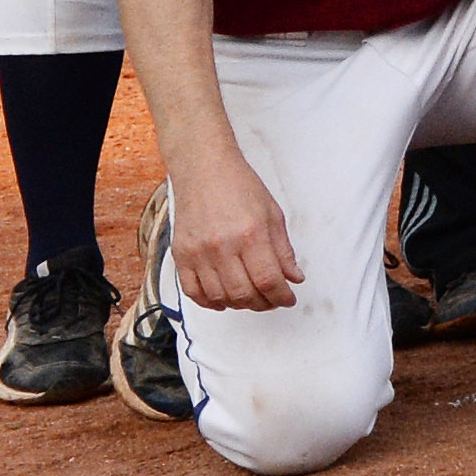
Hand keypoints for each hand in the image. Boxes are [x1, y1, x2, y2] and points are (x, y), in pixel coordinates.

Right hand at [165, 147, 302, 314]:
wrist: (204, 170)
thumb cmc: (240, 187)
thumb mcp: (273, 214)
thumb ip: (284, 250)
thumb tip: (294, 277)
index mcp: (251, 235)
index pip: (268, 280)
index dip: (281, 296)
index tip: (288, 298)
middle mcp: (222, 247)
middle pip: (244, 293)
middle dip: (264, 304)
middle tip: (272, 300)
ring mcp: (198, 253)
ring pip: (220, 296)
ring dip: (239, 305)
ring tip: (252, 299)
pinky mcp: (180, 255)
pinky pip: (193, 292)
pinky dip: (210, 302)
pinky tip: (224, 300)